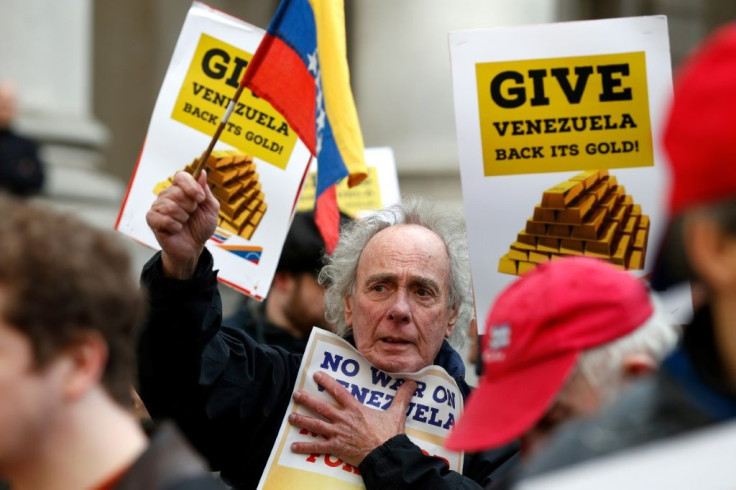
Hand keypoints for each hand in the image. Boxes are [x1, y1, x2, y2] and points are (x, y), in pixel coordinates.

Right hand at [146, 171, 218, 278]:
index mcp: (181, 189)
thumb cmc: (201, 227)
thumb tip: (202, 173)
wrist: (194, 247)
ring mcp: (158, 206)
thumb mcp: (210, 209)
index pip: (181, 176)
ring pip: (170, 206)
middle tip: (191, 214)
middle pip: (177, 192)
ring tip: (184, 222)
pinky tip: (176, 229)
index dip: (191, 186)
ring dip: (183, 217)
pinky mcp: (152, 219)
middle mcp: (168, 195)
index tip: (200, 198)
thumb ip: (206, 191)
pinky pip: (162, 218)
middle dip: (190, 206)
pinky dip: (174, 226)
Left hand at [288, 371, 416, 466]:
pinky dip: (305, 447)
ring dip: (302, 420)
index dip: (327, 382)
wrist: (386, 454)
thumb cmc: (390, 434)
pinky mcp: (336, 447)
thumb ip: (402, 396)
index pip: (338, 391)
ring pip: (315, 425)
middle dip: (307, 400)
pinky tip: (293, 446)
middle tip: (296, 394)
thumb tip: (412, 382)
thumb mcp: (396, 413)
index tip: (316, 375)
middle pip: (321, 407)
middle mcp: (343, 419)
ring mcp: (338, 433)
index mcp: (355, 408)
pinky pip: (318, 447)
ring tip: (290, 416)